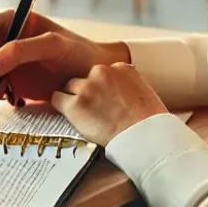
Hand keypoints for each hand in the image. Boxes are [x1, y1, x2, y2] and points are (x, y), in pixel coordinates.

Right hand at [0, 9, 129, 105]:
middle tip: (3, 86)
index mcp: (12, 21)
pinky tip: (20, 99)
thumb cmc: (79, 53)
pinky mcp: (15, 82)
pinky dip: (3, 97)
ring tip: (14, 94)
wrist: (97, 76)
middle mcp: (7, 40)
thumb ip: (17, 52)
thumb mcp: (51, 46)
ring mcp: (10, 62)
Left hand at [50, 62, 167, 146]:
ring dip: (75, 100)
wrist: (147, 138)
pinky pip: (57, 99)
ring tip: (87, 117)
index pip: (102, 73)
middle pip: (84, 78)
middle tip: (94, 111)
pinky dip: (62, 107)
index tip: (105, 101)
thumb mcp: (144, 93)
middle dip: (87, 92)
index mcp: (121, 68)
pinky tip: (72, 117)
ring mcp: (87, 88)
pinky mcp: (75, 105)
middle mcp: (102, 72)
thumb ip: (127, 86)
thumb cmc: (150, 123)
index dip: (101, 88)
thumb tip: (117, 92)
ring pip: (70, 88)